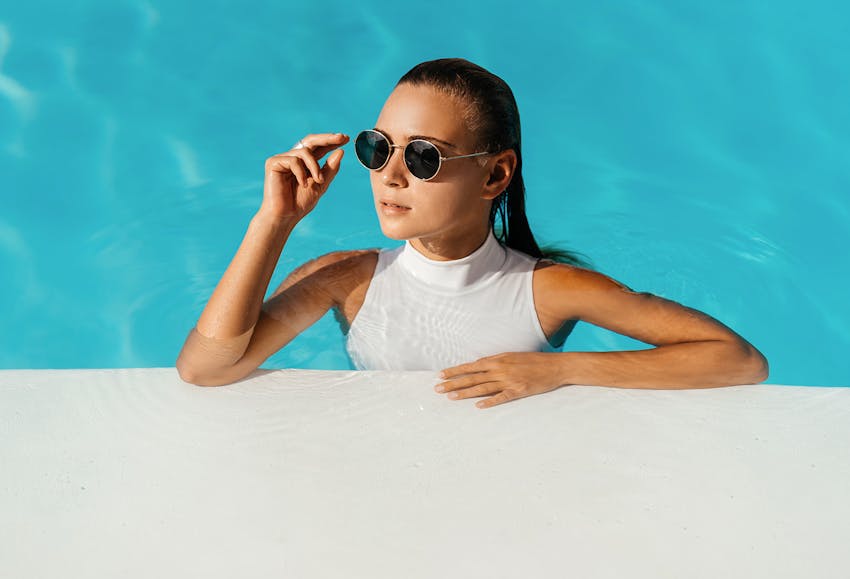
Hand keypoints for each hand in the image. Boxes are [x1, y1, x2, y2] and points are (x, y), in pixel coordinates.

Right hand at [260, 133, 348, 221]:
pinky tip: (303, 184)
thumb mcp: (321, 185)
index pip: (319, 147)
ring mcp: (283, 159)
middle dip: (327, 139)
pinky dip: (301, 172)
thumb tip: (340, 152)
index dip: (331, 142)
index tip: (346, 138)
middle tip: (341, 138)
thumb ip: (330, 169)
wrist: (285, 216)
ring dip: (315, 166)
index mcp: (305, 163)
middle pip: (311, 141)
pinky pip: (293, 160)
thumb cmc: (300, 203)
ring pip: (305, 151)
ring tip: (318, 181)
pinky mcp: (273, 162)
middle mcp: (293, 158)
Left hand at [435, 352, 570, 408]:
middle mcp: (500, 369)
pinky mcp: (519, 391)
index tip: (440, 375)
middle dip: (453, 383)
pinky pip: (502, 397)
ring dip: (465, 393)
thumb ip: (494, 361)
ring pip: (482, 387)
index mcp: (497, 360)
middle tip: (437, 388)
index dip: (455, 371)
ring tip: (450, 397)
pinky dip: (490, 401)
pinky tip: (478, 406)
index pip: (470, 366)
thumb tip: (478, 365)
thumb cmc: (533, 361)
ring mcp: (509, 380)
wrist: (555, 366)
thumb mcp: (511, 356)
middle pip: (472, 377)